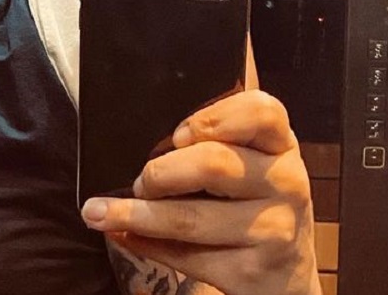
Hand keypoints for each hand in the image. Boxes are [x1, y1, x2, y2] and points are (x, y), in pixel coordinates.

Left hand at [82, 90, 321, 294]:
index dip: (214, 117)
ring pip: (189, 218)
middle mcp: (286, 183)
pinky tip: (123, 234)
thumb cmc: (256, 203)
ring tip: (101, 211)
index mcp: (282, 145)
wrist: (286, 275)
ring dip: (136, 215)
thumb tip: (149, 129)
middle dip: (161, 172)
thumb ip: (220, 139)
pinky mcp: (250, 273)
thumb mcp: (253, 162)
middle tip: (140, 181)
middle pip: (213, 164)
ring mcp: (273, 231)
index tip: (178, 134)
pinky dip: (145, 244)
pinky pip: (186, 257)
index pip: (261, 112)